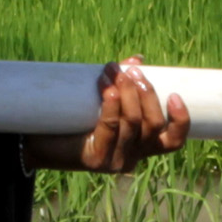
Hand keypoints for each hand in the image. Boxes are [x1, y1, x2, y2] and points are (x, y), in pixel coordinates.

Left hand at [47, 61, 190, 175]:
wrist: (40, 142)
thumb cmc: (75, 119)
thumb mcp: (104, 100)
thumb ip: (122, 83)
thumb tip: (137, 59)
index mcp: (142, 145)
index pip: (174, 141)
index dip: (181, 120)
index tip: (174, 94)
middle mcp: (133, 157)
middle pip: (153, 125)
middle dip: (146, 94)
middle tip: (132, 72)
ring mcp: (115, 161)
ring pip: (132, 124)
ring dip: (126, 93)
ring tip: (114, 72)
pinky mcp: (95, 161)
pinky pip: (110, 128)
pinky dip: (111, 105)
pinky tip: (108, 89)